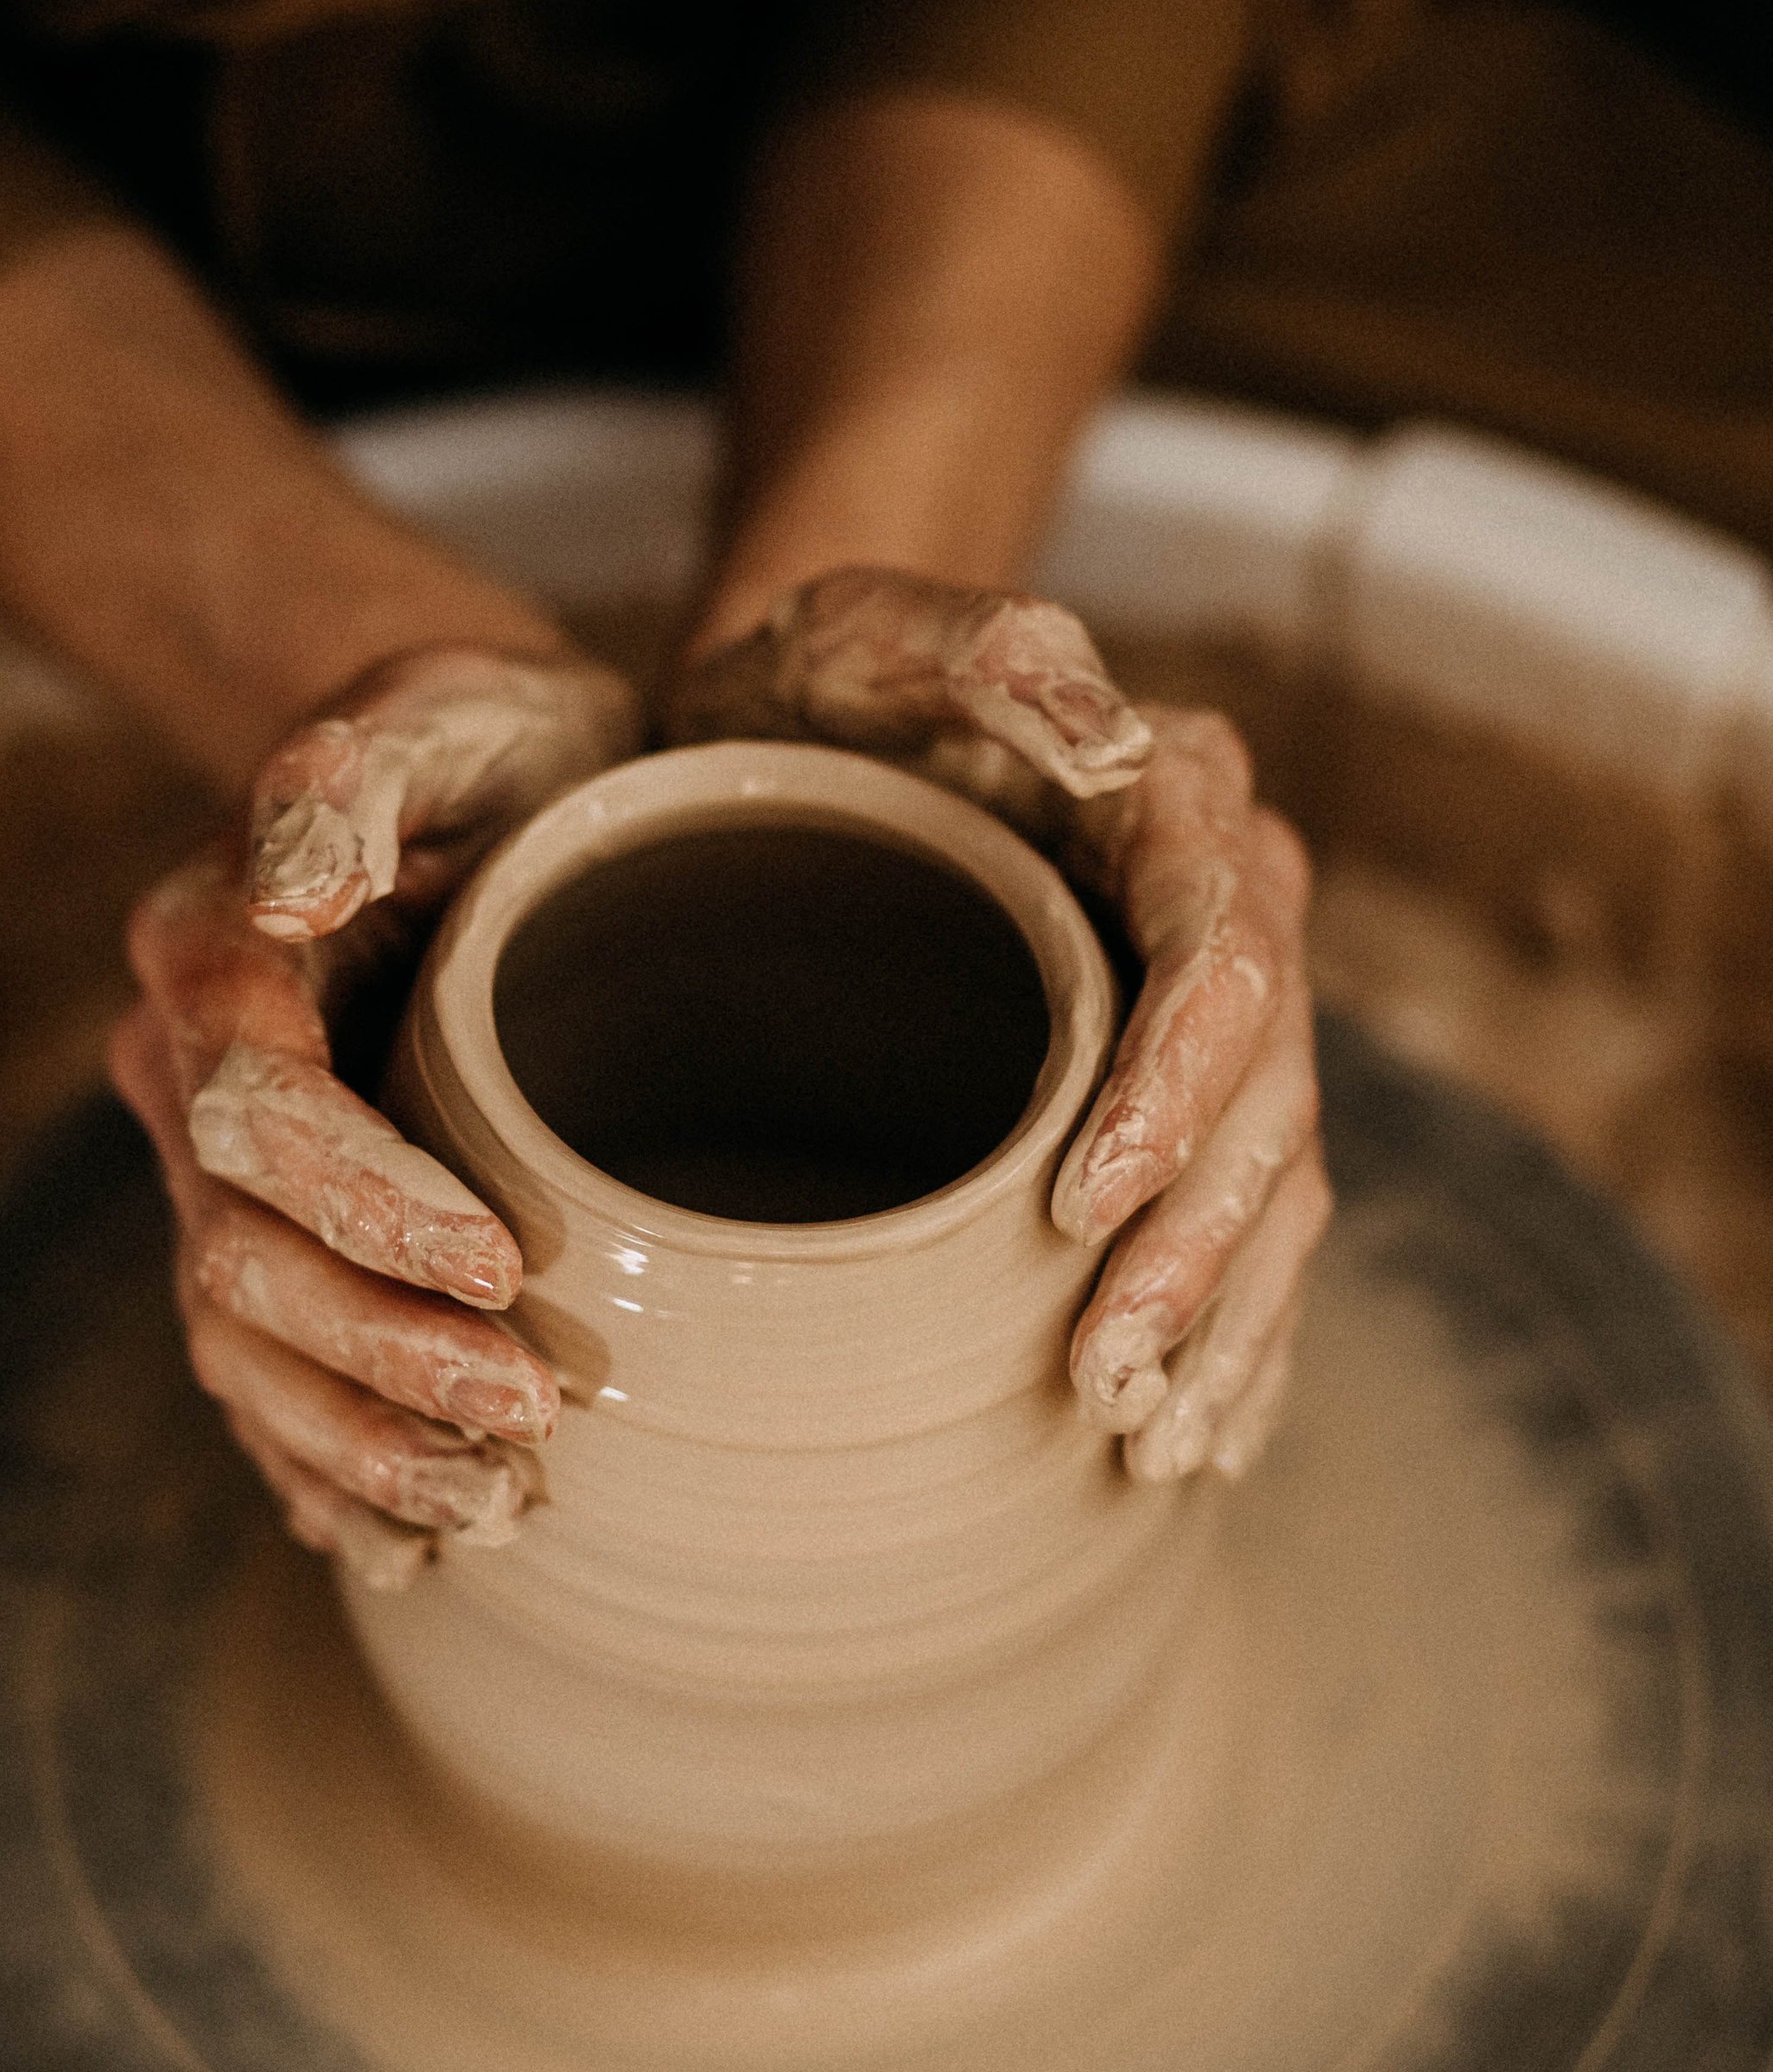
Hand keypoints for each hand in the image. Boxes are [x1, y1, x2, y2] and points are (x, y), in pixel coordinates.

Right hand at [111, 647, 640, 1584]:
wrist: (487, 786)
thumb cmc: (488, 743)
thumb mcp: (443, 710)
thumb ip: (351, 775)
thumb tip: (295, 886)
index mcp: (211, 956)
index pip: (257, 1114)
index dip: (363, 1202)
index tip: (500, 1263)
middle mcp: (186, 1076)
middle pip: (238, 1260)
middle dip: (376, 1355)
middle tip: (530, 1423)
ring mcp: (218, 1176)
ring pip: (241, 1346)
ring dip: (357, 1445)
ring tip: (498, 1512)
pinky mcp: (275, 1236)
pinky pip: (262, 1381)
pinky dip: (322, 1474)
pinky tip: (401, 1551)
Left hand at [670, 569, 1326, 1481]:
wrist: (799, 737)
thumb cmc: (815, 685)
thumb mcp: (864, 629)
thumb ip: (987, 651)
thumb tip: (1113, 730)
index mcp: (1177, 807)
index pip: (1220, 962)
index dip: (1174, 1096)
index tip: (1083, 1209)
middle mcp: (1228, 913)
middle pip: (1264, 1106)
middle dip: (1199, 1256)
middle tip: (1111, 1379)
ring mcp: (1213, 1021)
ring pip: (1272, 1190)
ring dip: (1227, 1325)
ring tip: (1157, 1442)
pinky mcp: (1174, 1102)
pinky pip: (1246, 1232)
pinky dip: (1232, 1339)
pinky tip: (1195, 1439)